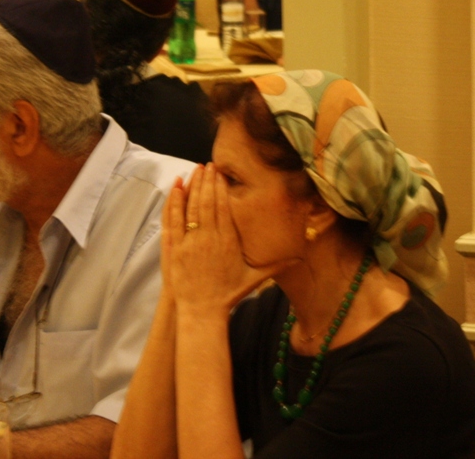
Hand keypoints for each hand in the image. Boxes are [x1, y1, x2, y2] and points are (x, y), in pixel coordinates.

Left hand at [164, 163, 266, 318]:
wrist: (203, 310)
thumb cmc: (228, 295)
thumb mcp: (254, 279)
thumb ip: (275, 266)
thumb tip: (299, 258)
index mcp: (228, 241)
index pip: (224, 207)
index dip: (221, 188)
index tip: (221, 173)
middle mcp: (209, 238)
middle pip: (208, 202)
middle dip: (208, 181)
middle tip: (209, 164)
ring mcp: (191, 242)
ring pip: (191, 208)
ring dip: (193, 187)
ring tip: (195, 170)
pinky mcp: (176, 249)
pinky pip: (174, 221)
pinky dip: (174, 203)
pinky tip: (175, 189)